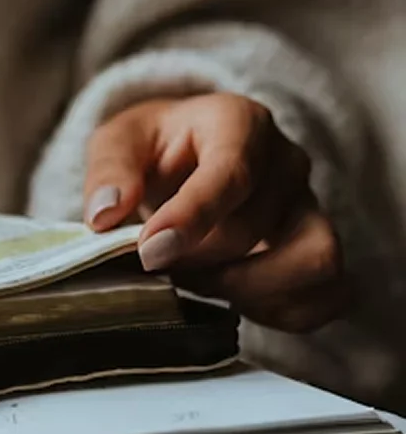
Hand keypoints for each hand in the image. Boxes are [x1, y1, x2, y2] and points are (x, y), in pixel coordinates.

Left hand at [83, 94, 348, 333]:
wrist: (185, 155)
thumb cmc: (152, 148)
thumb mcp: (117, 142)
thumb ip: (109, 171)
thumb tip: (105, 214)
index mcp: (239, 121)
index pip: (232, 174)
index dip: (191, 219)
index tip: (149, 251)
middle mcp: (287, 161)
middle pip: (253, 230)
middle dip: (196, 261)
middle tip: (155, 266)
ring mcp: (310, 206)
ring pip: (311, 261)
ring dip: (246, 289)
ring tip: (194, 284)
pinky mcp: (318, 247)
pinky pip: (328, 293)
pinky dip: (281, 311)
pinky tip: (231, 302)